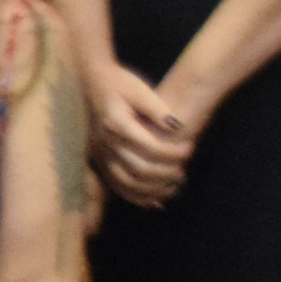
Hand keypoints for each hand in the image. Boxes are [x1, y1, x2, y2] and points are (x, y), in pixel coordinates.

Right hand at [87, 58, 195, 208]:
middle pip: (140, 168)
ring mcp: (100, 153)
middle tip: (186, 167)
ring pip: (126, 182)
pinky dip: (136, 197)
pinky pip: (116, 186)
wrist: (90, 81)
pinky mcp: (99, 159)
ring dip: (154, 188)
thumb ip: (158, 108)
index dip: (174, 152)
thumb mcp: (140, 89)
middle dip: (168, 172)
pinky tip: (156, 201)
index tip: (190, 147)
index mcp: (116, 124)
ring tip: (175, 183)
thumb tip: (178, 126)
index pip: (151, 148)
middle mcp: (105, 142)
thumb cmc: (118, 82)